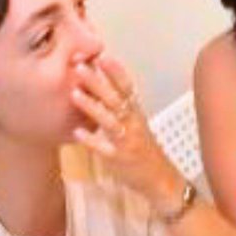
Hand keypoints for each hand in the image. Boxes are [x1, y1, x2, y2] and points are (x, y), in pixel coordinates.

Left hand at [71, 55, 187, 212]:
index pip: (127, 87)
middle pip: (116, 99)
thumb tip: (97, 84)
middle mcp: (134, 124)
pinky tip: (76, 133)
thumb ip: (119, 107)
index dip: (116, 71)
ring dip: (92, 107)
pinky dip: (92, 141)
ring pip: (110, 121)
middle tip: (79, 66)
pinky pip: (105, 149)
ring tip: (74, 93)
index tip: (101, 54)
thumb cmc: (143, 150)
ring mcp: (127, 141)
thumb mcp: (135, 124)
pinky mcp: (120, 160)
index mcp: (136, 113)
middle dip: (97, 82)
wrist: (161, 181)